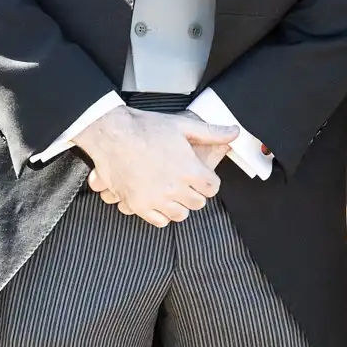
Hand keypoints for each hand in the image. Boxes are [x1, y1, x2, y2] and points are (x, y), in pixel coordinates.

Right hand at [77, 107, 232, 226]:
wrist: (112, 135)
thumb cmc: (146, 128)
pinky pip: (159, 221)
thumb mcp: (182, 125)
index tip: (202, 178)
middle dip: (196, 193)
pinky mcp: (139, 205)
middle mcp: (175, 187)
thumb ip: (211, 133)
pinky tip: (159, 201)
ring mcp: (156, 199)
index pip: (213, 188)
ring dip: (180, 205)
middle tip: (187, 184)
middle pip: (198, 203)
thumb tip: (234, 132)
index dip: (209, 182)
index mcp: (189, 169)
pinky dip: (162, 214)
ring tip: (174, 193)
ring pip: (181, 215)